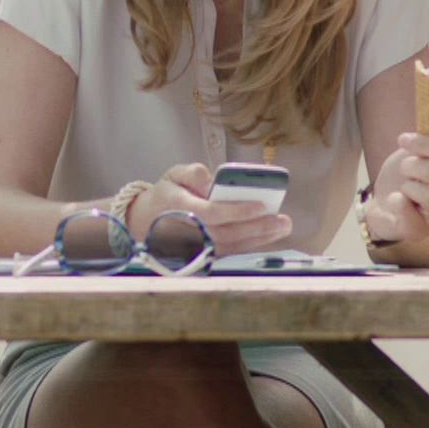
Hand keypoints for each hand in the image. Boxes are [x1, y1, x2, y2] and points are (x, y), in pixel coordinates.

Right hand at [127, 162, 291, 256]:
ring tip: (282, 227)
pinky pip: (231, 251)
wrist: (146, 222)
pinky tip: (268, 236)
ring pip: (232, 245)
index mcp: (180, 208)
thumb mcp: (173, 174)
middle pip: (228, 232)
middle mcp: (189, 232)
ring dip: (260, 238)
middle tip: (282, 220)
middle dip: (258, 227)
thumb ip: (192, 172)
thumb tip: (211, 181)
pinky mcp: (204, 255)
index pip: (213, 213)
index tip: (262, 205)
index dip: (239, 211)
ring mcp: (197, 247)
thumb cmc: (166, 194)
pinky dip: (251, 244)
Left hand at [364, 114, 428, 245]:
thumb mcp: (422, 152)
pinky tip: (394, 200)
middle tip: (403, 168)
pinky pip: (409, 213)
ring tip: (402, 187)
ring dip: (406, 184)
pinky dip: (396, 202)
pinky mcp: (418, 231)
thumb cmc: (406, 177)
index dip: (426, 144)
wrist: (383, 206)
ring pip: (428, 194)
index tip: (403, 139)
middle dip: (411, 164)